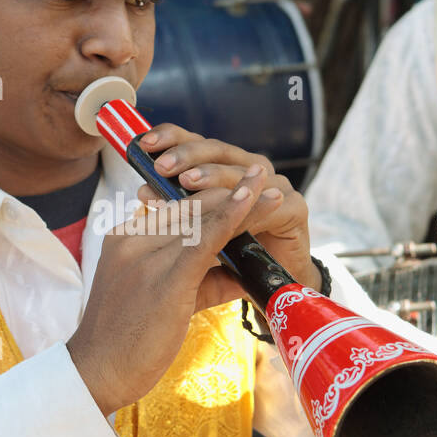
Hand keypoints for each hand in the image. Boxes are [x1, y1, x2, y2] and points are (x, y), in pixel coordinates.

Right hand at [68, 177, 267, 415]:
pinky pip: (204, 239)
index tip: (240, 187)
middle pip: (191, 208)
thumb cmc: (128, 342)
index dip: (211, 197)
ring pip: (202, 219)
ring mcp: (147, 255)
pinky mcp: (165, 278)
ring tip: (272, 189)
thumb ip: (201, 281)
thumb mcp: (163, 299)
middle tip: (264, 176)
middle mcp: (133, 238)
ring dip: (242, 202)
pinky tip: (252, 201)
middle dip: (230, 192)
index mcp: (126, 238)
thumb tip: (241, 274)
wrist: (97, 372)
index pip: (175, 208)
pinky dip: (231, 217)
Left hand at [135, 123, 320, 292]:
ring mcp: (278, 185)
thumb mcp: (196, 238)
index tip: (143, 146)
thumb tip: (140, 190)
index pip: (198, 144)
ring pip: (239, 173)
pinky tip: (229, 206)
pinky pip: (268, 203)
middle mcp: (254, 169)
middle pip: (216, 152)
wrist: (278, 295)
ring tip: (186, 180)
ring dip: (212, 175)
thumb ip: (175, 210)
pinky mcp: (296, 208)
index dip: (172, 141)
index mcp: (228, 170)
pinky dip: (247, 206)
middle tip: (160, 165)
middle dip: (187, 157)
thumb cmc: (231, 264)